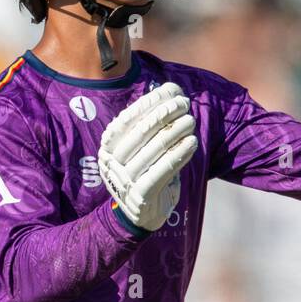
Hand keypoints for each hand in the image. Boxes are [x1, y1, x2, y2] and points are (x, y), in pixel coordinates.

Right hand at [98, 82, 198, 230]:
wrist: (140, 213)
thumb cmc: (144, 170)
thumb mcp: (142, 146)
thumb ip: (151, 120)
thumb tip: (170, 88)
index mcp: (108, 145)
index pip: (128, 117)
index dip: (151, 101)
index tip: (172, 91)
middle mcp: (112, 162)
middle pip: (142, 131)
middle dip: (165, 113)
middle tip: (184, 103)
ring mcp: (125, 180)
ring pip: (154, 149)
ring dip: (176, 131)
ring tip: (191, 120)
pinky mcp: (141, 196)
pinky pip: (163, 171)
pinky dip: (180, 154)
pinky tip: (192, 142)